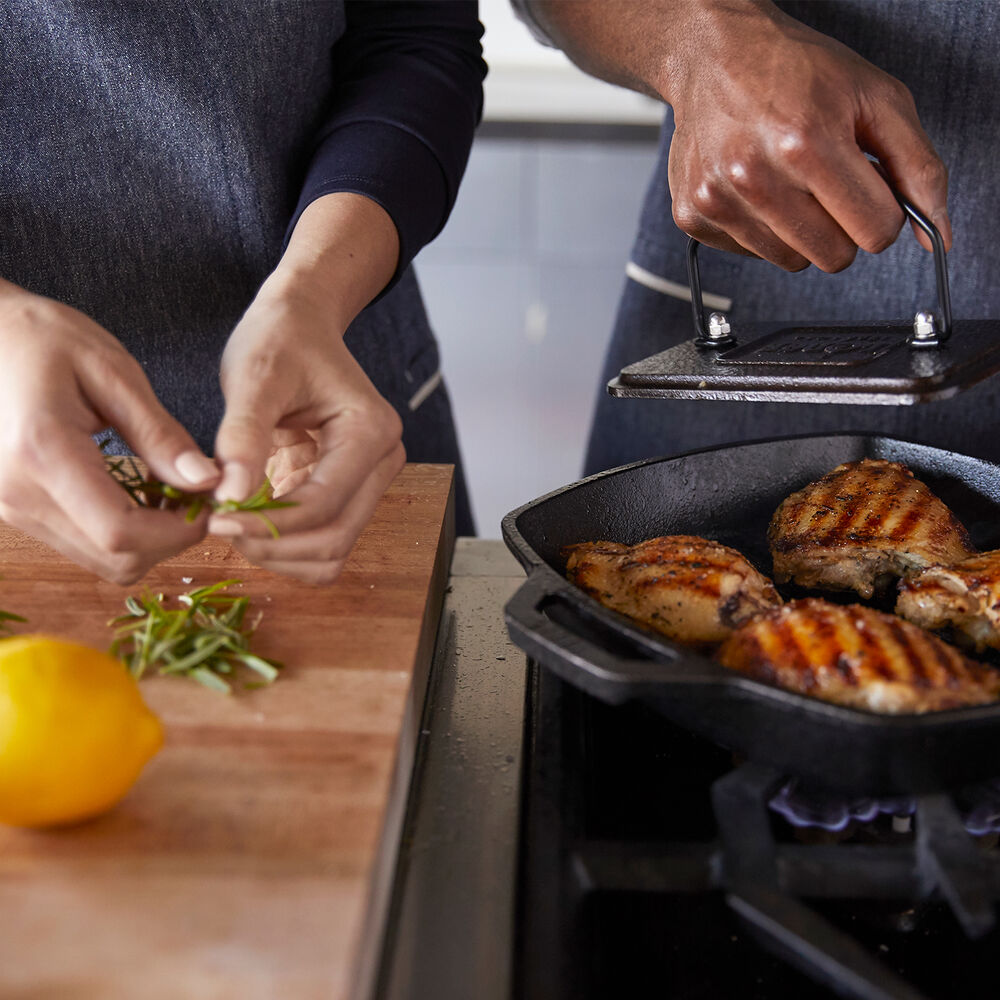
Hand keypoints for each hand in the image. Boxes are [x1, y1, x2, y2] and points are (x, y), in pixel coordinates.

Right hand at [0, 282, 219, 582]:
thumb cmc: (44, 338)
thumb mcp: (112, 372)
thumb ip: (159, 434)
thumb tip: (207, 481)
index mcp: (43, 453)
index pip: (121, 532)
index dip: (178, 531)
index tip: (209, 500)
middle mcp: (19, 495)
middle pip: (116, 559)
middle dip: (170, 538)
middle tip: (195, 493)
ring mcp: (13, 508)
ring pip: (102, 561)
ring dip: (148, 539)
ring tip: (165, 487)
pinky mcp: (18, 510)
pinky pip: (84, 545)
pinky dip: (123, 532)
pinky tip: (136, 490)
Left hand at [209, 285, 404, 583]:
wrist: (298, 325)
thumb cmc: (279, 341)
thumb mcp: (253, 378)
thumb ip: (243, 438)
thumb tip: (230, 500)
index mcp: (370, 431)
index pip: (324, 504)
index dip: (269, 524)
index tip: (215, 520)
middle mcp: (383, 462)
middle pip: (335, 539)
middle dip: (274, 544)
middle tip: (220, 526)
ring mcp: (370, 481)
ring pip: (332, 551)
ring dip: (281, 553)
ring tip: (235, 522)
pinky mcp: (350, 491)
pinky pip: (323, 540)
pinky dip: (286, 544)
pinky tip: (252, 517)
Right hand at [662, 1, 949, 270]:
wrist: (715, 56)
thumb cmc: (796, 72)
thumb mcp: (877, 98)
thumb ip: (917, 167)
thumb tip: (933, 234)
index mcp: (807, 143)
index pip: (875, 232)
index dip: (882, 213)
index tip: (868, 189)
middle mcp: (755, 176)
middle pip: (833, 257)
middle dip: (842, 227)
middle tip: (829, 184)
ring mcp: (718, 200)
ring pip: (791, 261)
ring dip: (801, 230)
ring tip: (789, 181)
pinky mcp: (693, 214)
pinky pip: (752, 253)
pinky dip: (762, 228)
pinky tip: (756, 187)